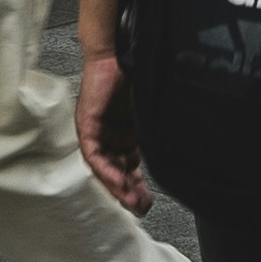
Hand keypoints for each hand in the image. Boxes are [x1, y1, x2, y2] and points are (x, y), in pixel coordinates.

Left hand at [77, 52, 152, 215]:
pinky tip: (117, 180)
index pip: (128, 168)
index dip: (137, 186)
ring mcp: (96, 131)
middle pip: (116, 171)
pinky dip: (106, 169)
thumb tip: (174, 153)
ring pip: (103, 168)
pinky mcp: (87, 125)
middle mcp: (109, 136)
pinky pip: (94, 154)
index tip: (147, 202)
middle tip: (140, 208)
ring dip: (117, 186)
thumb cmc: (135, 78)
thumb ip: (154, 135)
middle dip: (128, 193)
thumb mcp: (149, 115)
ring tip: (130, 200)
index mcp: (125, 134)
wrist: (120, 53)